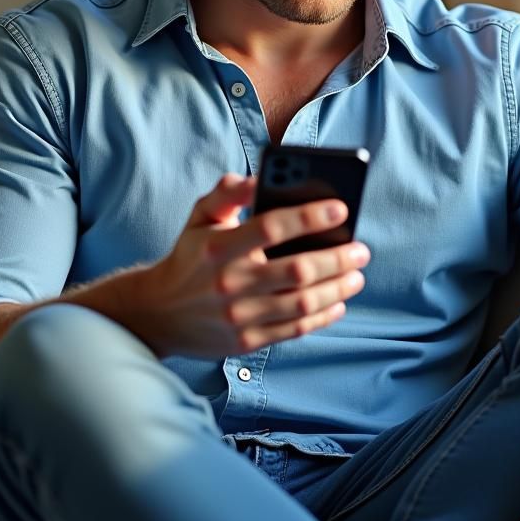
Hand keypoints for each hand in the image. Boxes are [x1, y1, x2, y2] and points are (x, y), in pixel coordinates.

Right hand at [116, 172, 369, 357]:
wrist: (158, 314)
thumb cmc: (190, 257)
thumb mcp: (200, 218)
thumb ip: (227, 194)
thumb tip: (255, 178)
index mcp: (219, 247)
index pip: (272, 227)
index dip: (310, 216)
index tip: (341, 208)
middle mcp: (230, 283)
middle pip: (298, 269)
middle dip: (338, 258)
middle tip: (362, 249)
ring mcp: (239, 316)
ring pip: (303, 302)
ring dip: (338, 288)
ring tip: (356, 275)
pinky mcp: (246, 342)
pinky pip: (295, 330)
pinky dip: (323, 316)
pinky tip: (338, 302)